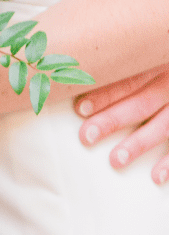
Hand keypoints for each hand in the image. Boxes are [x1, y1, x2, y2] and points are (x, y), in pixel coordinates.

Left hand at [75, 65, 168, 183]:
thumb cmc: (155, 65)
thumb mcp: (144, 57)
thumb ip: (118, 66)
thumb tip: (73, 76)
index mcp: (155, 64)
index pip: (128, 79)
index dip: (104, 94)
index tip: (80, 108)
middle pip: (141, 103)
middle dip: (112, 120)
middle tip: (87, 136)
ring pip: (164, 125)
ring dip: (138, 144)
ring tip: (115, 160)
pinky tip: (156, 177)